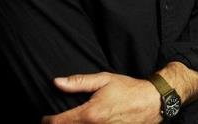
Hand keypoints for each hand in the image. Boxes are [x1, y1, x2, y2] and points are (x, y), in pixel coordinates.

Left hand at [41, 72, 160, 123]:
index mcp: (89, 114)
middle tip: (57, 120)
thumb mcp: (104, 79)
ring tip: (71, 122)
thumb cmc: (129, 89)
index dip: (47, 121)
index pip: (58, 122)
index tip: (45, 117)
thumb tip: (57, 82)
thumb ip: (79, 82)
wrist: (152, 102)